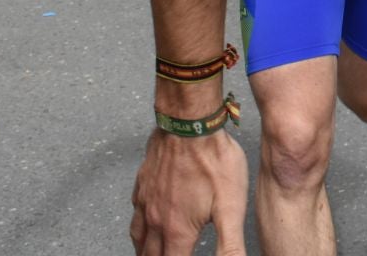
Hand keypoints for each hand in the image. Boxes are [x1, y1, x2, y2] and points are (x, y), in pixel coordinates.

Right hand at [129, 130, 248, 254]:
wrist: (190, 123)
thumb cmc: (214, 161)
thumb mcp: (232, 206)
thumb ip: (231, 244)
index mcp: (177, 230)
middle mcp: (156, 219)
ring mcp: (146, 200)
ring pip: (138, 238)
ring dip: (144, 251)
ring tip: (150, 255)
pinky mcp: (143, 183)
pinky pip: (135, 213)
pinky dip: (139, 228)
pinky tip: (145, 223)